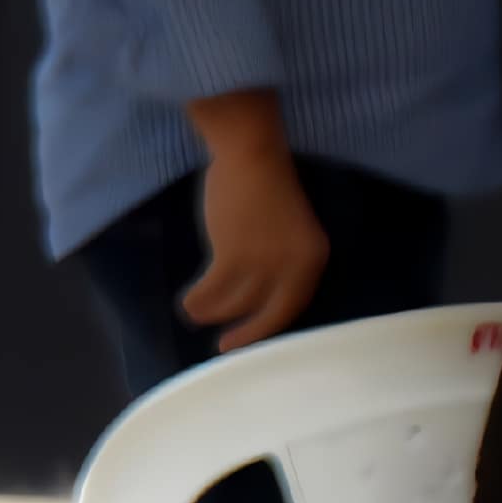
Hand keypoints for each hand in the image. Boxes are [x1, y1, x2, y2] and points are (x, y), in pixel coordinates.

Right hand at [184, 140, 337, 347]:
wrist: (252, 155)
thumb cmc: (266, 184)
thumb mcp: (288, 229)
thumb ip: (279, 258)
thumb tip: (253, 286)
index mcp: (314, 259)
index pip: (293, 305)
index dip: (268, 326)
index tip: (248, 338)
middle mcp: (295, 267)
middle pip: (269, 313)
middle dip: (245, 334)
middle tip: (223, 347)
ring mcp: (265, 263)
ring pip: (235, 303)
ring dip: (211, 312)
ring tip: (194, 313)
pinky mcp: (234, 255)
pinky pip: (213, 290)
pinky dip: (197, 299)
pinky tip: (187, 302)